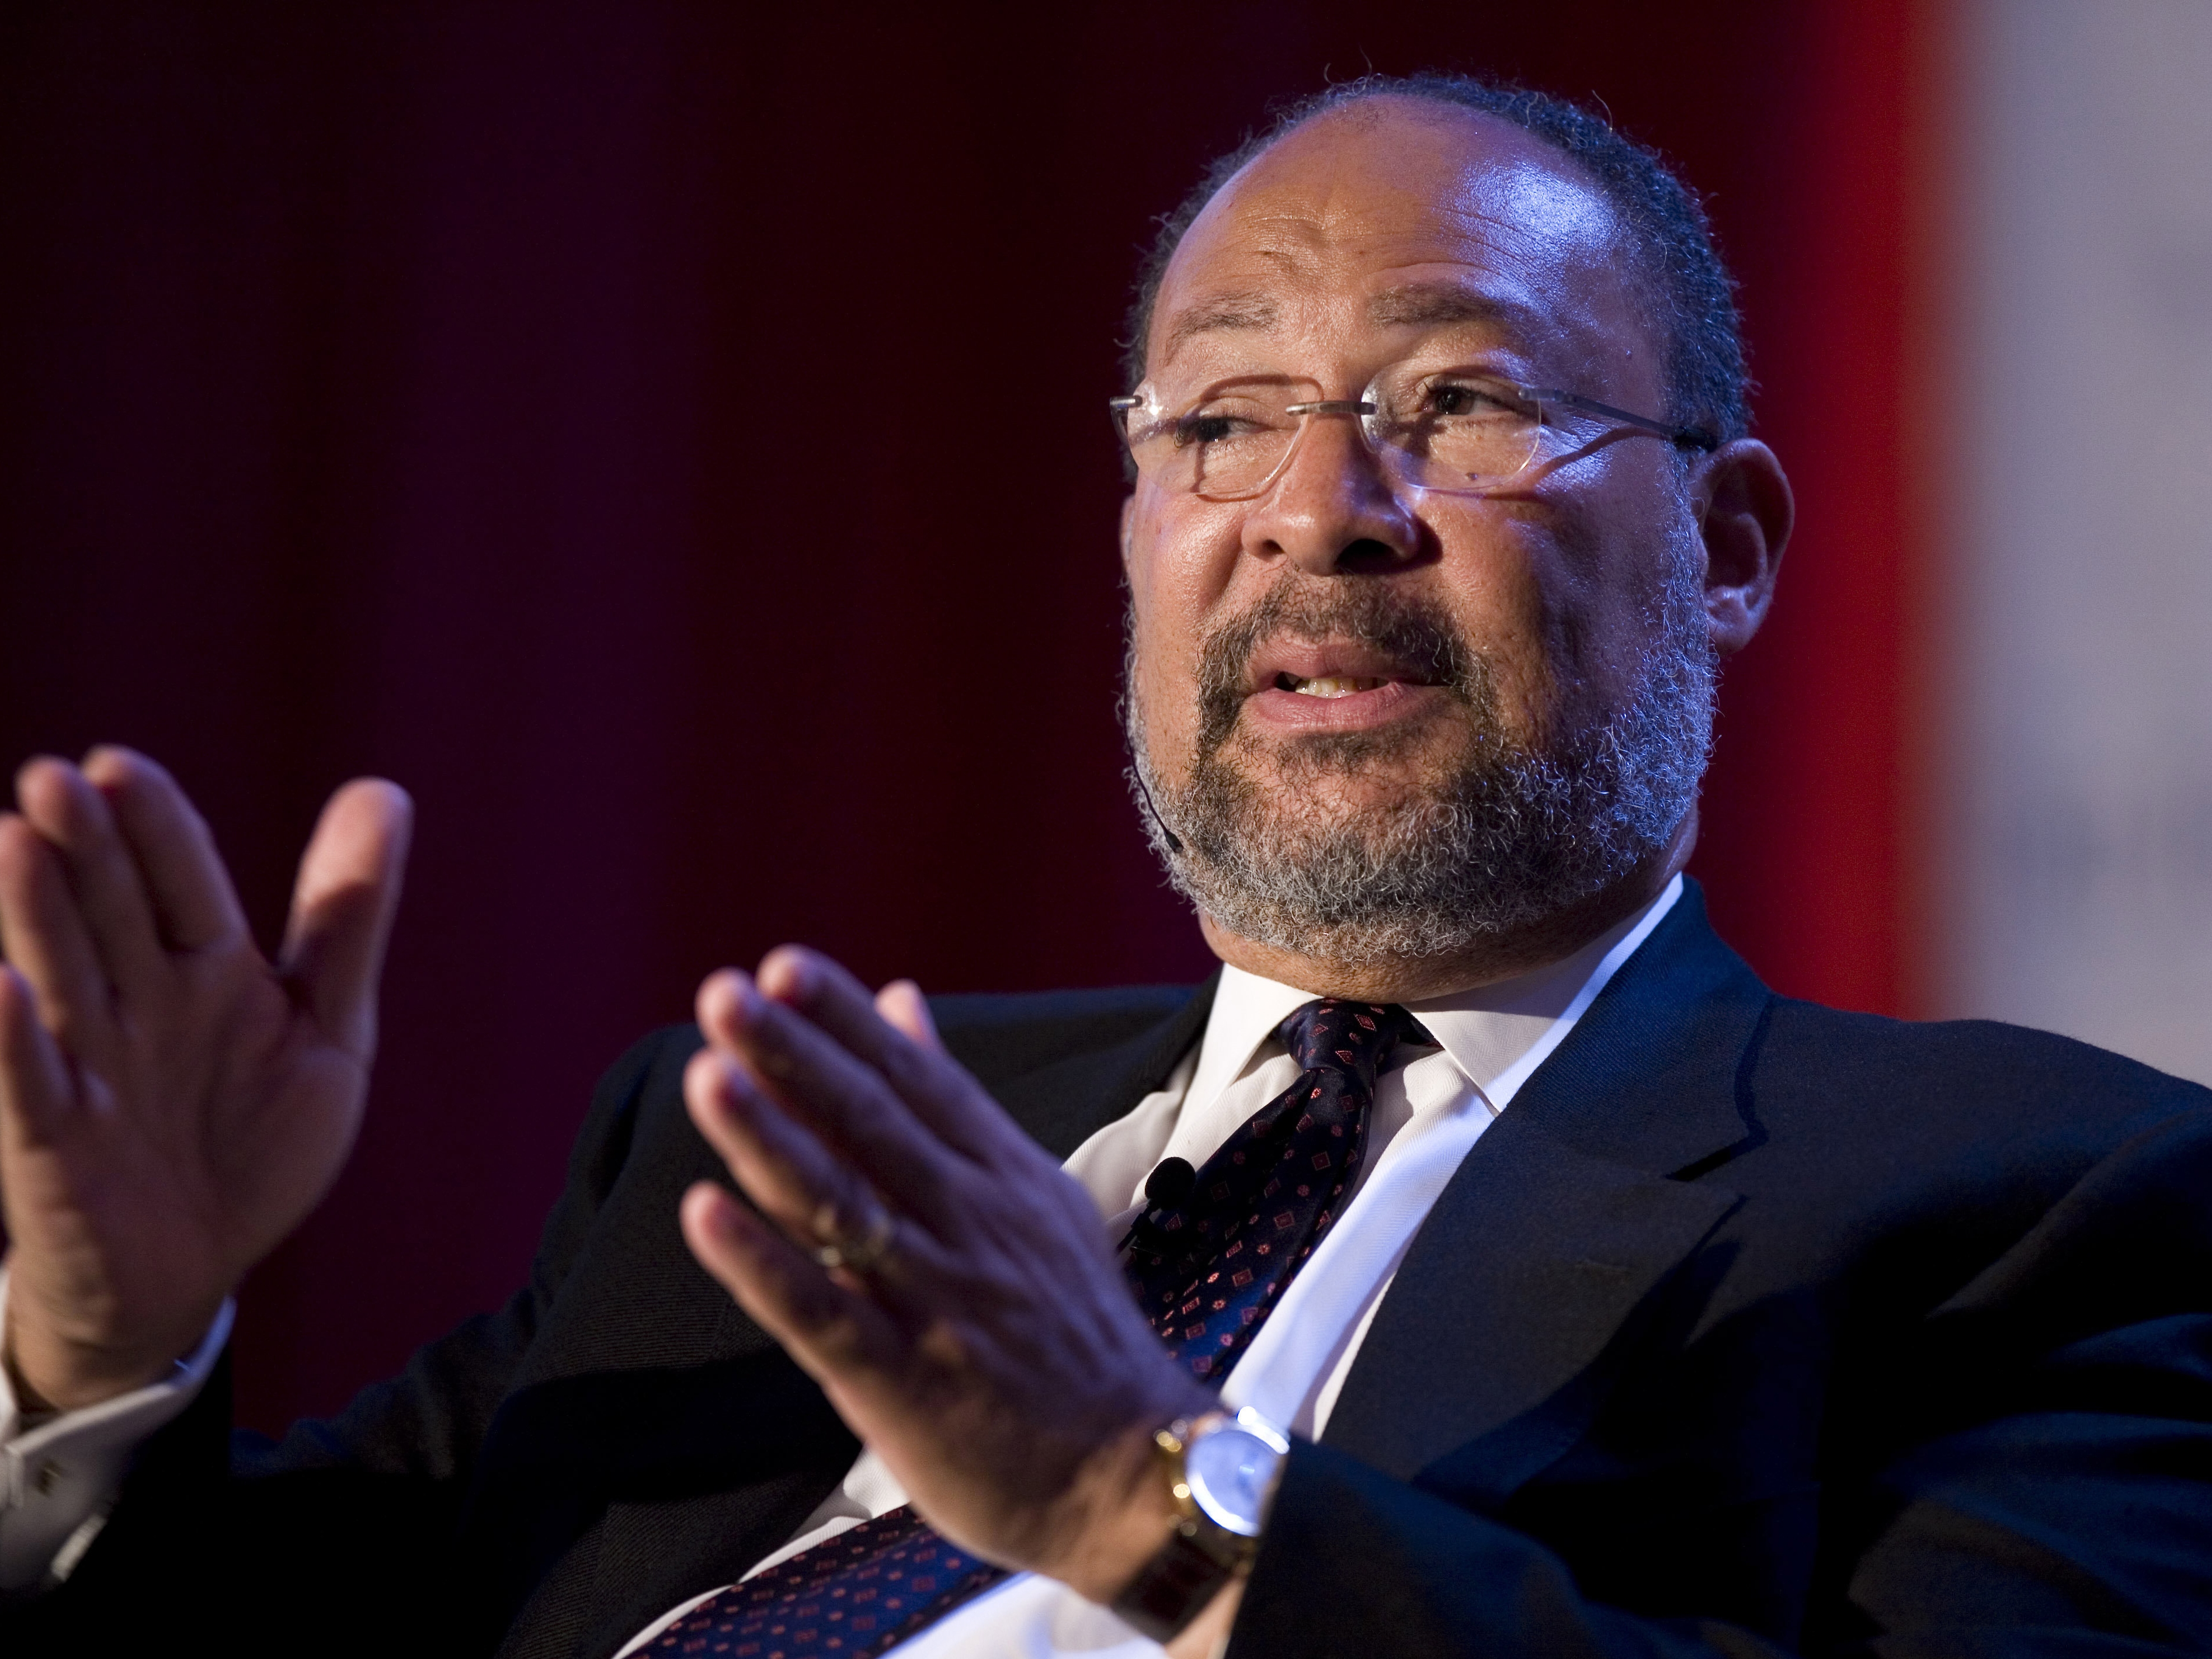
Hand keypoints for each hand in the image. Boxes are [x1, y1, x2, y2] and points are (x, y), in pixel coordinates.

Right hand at [0, 749, 410, 1409]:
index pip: (181, 880)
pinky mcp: (56, 1142)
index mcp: (208, 967)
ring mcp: (92, 1068)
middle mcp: (138, 1003)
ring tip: (13, 841)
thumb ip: (349, 916)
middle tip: (53, 778)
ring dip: (35, 914)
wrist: (198, 1262)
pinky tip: (4, 989)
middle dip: (85, 846)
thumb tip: (384, 789)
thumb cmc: (256, 1134)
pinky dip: (15, 1041)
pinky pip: (34, 1088)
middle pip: (110, 911)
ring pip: (60, 977)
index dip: (155, 826)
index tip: (118, 766)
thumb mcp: (328, 1022)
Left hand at [676, 947, 1214, 1604]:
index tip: (783, 966)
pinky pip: (824, 1313)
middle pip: (873, 1124)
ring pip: (843, 1205)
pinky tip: (706, 1215)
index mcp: (1002, 1177)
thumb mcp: (1035, 1198)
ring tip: (709, 1076)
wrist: (1129, 1472)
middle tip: (723, 995)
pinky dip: (763, 1263)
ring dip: (772, 1138)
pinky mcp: (904, 1382)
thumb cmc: (1072, 1332)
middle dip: (796, 1055)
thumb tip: (902, 1003)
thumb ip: (957, 1102)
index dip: (847, 1022)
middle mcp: (970, 1225)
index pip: (917, 1080)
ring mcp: (937, 1301)